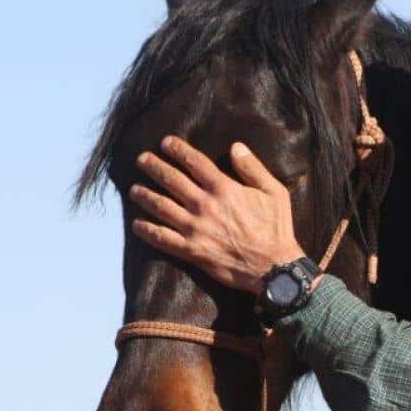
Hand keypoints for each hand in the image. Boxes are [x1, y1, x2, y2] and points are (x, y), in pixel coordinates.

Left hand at [129, 136, 302, 293]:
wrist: (274, 267)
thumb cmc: (277, 228)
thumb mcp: (275, 192)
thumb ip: (253, 168)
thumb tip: (236, 147)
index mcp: (224, 189)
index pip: (194, 162)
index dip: (178, 150)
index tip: (165, 143)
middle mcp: (205, 205)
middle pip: (172, 180)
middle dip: (154, 167)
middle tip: (141, 160)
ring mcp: (196, 228)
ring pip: (162, 207)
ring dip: (145, 196)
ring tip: (134, 190)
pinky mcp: (192, 250)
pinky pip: (163, 238)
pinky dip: (147, 231)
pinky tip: (137, 224)